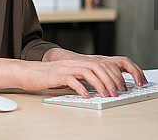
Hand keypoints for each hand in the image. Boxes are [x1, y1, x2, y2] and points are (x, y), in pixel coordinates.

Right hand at [0, 51, 146, 97]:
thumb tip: (104, 87)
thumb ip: (86, 78)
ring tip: (107, 96)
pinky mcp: (58, 75)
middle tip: (119, 92)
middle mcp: (76, 61)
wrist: (30, 72)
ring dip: (101, 84)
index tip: (127, 84)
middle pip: (100, 66)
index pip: (105, 62)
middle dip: (113, 80)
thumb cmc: (50, 77)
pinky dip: (82, 88)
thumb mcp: (72, 76)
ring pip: (90, 72)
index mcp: (82, 61)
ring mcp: (67, 67)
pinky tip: (87, 96)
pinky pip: (72, 80)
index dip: (119, 72)